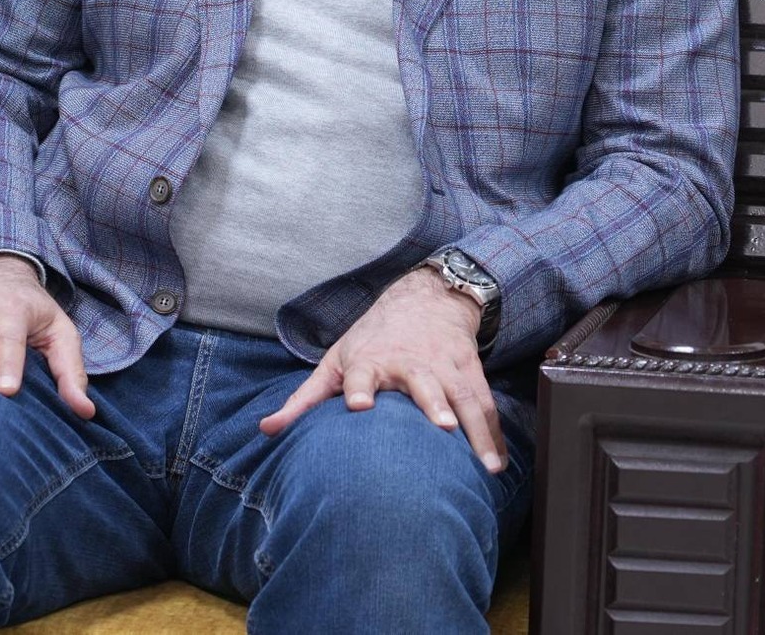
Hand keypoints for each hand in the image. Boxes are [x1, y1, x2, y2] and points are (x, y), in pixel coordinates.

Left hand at [259, 266, 505, 472]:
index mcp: (370, 361)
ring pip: (461, 398)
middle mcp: (409, 364)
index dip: (359, 388)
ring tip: (487, 464)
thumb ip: (305, 400)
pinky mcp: (469, 373)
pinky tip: (498, 464)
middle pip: (422, 384)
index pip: (361, 374)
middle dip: (432, 404)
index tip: (359, 406)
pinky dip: (494, 436)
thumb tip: (267, 430)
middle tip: (443, 427)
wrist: (426, 299)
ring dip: (474, 429)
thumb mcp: (335, 361)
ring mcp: (444, 368)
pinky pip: (484, 406)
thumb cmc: (372, 339)